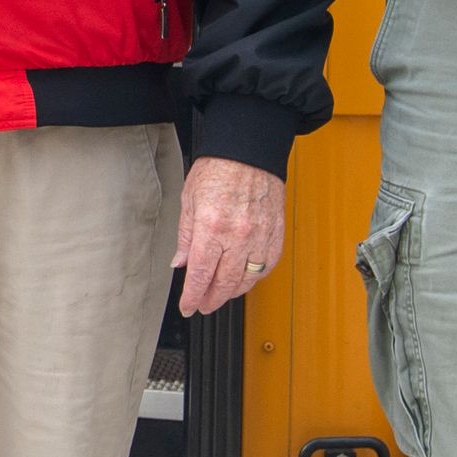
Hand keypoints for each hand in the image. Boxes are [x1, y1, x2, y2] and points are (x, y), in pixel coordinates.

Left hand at [173, 157, 287, 317]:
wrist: (249, 150)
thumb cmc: (218, 168)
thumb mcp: (189, 200)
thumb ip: (186, 237)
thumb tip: (181, 262)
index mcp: (211, 227)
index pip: (200, 275)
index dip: (192, 297)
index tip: (188, 307)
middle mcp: (238, 235)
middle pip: (225, 283)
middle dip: (212, 300)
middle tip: (203, 305)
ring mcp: (260, 236)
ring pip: (248, 279)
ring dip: (233, 292)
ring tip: (222, 294)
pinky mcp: (276, 233)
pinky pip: (267, 265)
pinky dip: (255, 276)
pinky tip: (245, 277)